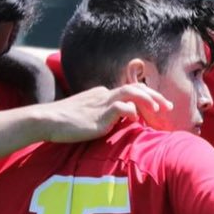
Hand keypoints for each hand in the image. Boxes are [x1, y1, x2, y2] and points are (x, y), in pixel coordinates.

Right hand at [30, 84, 172, 142]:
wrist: (45, 121)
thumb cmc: (62, 123)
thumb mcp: (85, 117)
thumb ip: (100, 117)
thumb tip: (115, 125)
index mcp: (101, 94)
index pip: (129, 91)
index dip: (147, 97)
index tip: (159, 107)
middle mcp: (103, 95)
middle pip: (135, 88)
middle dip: (154, 95)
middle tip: (168, 106)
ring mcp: (101, 104)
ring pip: (131, 92)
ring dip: (149, 100)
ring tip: (160, 109)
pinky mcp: (98, 115)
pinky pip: (120, 107)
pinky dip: (131, 110)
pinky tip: (136, 119)